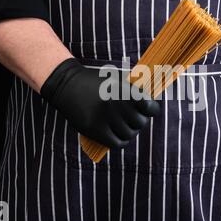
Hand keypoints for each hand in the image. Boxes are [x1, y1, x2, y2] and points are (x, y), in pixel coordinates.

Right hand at [40, 58, 159, 148]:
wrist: (66, 85)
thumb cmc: (95, 82)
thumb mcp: (116, 78)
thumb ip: (134, 90)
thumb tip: (153, 107)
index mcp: (122, 88)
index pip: (149, 107)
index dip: (152, 110)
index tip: (149, 110)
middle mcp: (114, 103)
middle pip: (140, 122)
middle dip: (139, 121)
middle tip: (132, 118)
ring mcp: (104, 117)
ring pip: (129, 134)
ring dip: (129, 132)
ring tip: (124, 126)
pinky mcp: (94, 129)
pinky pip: (117, 143)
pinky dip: (121, 141)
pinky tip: (118, 135)